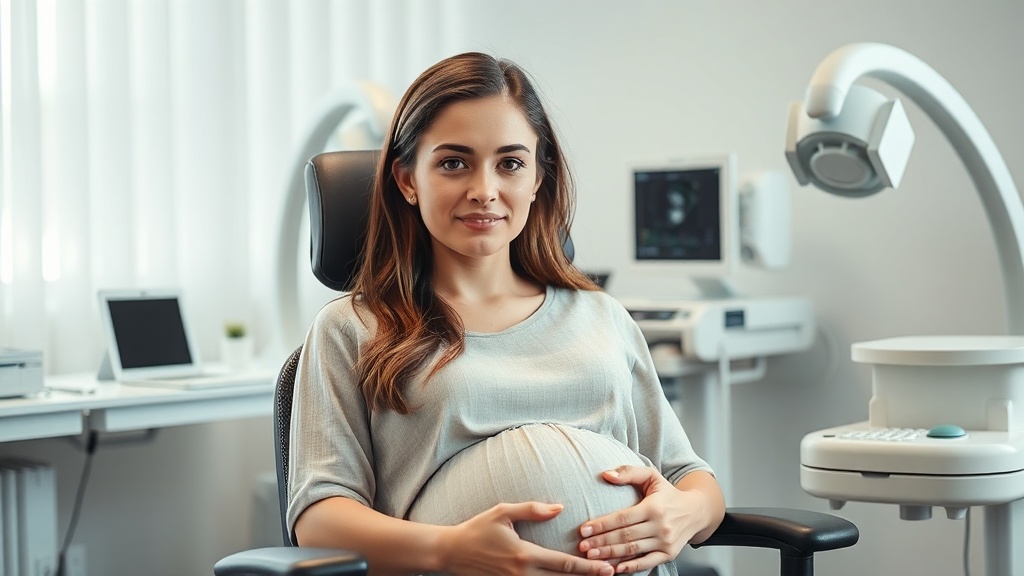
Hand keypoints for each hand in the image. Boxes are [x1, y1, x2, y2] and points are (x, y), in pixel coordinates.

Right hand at [442, 502, 616, 575]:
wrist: (451, 552)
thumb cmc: (477, 529)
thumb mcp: (503, 512)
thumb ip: (533, 510)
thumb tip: (560, 508)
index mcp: (524, 555)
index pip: (564, 564)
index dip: (588, 568)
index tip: (607, 568)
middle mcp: (522, 574)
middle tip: (612, 574)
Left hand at [577, 466, 714, 573]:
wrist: (696, 511)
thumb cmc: (668, 493)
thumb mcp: (651, 476)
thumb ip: (628, 472)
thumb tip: (606, 475)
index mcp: (654, 507)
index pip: (623, 517)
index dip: (602, 524)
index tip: (584, 530)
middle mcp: (661, 526)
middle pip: (625, 536)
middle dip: (601, 542)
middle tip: (582, 547)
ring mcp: (665, 542)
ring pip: (633, 550)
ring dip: (611, 555)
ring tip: (592, 557)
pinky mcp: (669, 554)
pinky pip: (647, 563)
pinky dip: (631, 567)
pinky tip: (615, 568)